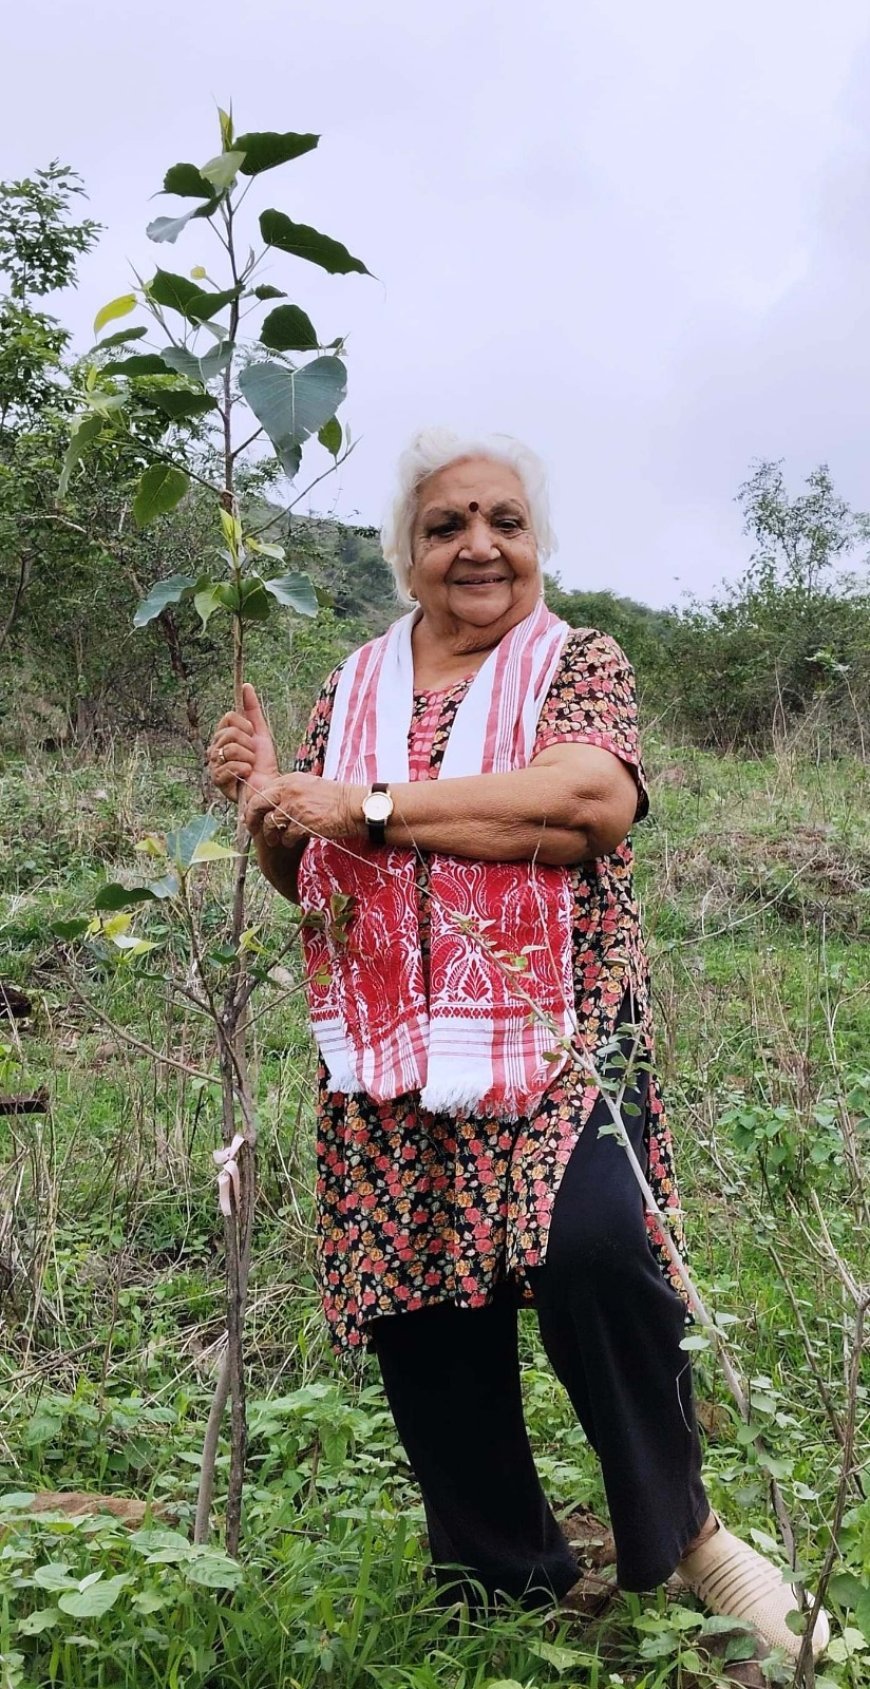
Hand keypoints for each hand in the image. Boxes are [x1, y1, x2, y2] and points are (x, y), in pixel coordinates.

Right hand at [207, 684, 278, 801]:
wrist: (269, 786)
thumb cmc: (263, 763)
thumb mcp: (260, 732)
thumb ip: (252, 709)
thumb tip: (246, 685)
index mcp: (222, 737)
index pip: (229, 717)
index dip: (246, 726)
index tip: (252, 736)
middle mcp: (214, 749)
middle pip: (231, 733)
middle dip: (249, 745)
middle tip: (252, 755)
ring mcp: (213, 765)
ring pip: (231, 749)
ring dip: (248, 758)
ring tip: (250, 766)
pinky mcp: (217, 780)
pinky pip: (232, 766)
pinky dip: (245, 770)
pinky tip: (246, 775)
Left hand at [245, 774, 365, 849]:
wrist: (353, 806)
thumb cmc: (336, 798)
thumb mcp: (309, 786)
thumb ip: (289, 791)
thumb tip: (271, 804)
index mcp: (290, 780)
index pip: (262, 791)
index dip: (253, 805)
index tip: (250, 814)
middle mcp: (289, 791)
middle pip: (258, 804)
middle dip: (251, 818)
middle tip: (251, 828)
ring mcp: (294, 807)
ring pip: (270, 823)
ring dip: (271, 834)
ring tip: (275, 840)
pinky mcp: (302, 823)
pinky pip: (286, 836)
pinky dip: (287, 841)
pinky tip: (292, 841)